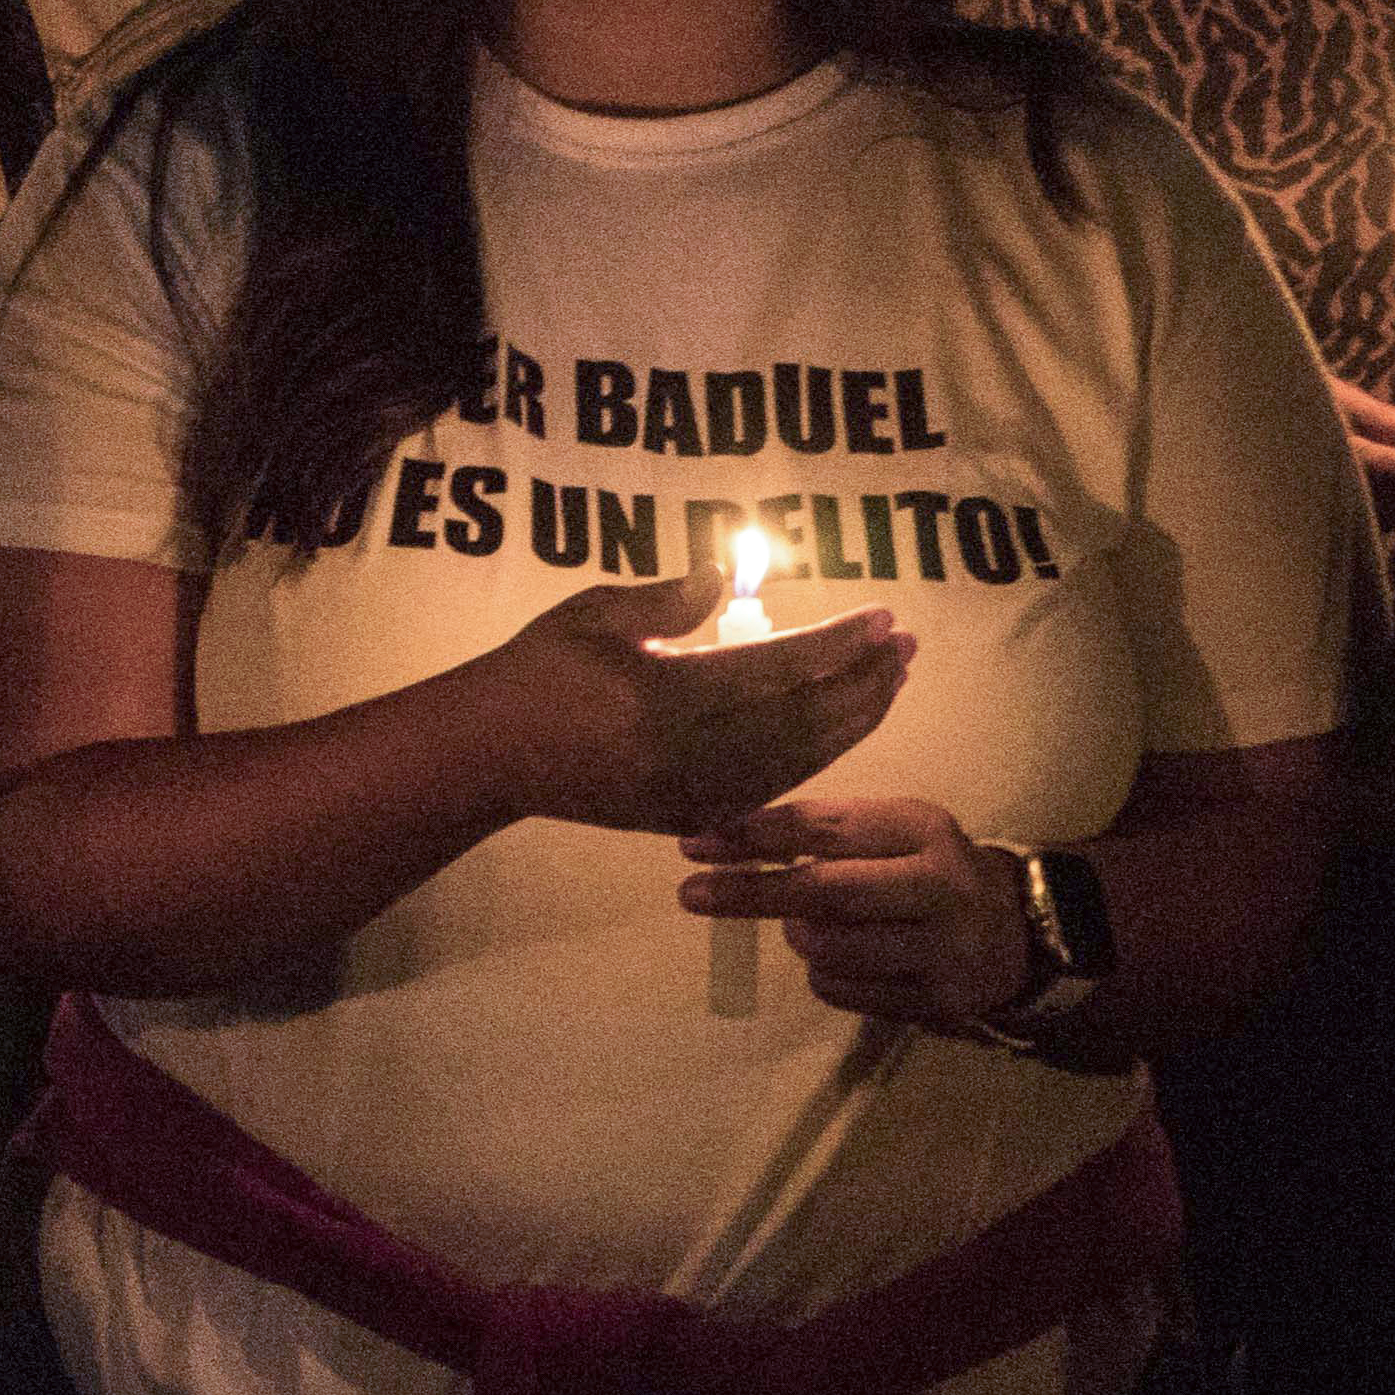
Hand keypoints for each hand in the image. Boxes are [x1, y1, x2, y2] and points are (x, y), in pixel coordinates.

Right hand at [459, 569, 911, 837]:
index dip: (838, 643)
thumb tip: (726, 579)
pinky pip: (771, 787)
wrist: (488, 755)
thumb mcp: (592, 613)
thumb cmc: (536, 670)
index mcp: (664, 696)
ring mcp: (691, 792)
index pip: (778, 668)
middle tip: (906, 649)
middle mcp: (689, 752)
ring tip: (889, 686)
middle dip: (864, 684)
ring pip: (798, 760)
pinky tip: (839, 730)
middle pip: (803, 719)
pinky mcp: (688, 815)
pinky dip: (815, 757)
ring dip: (852, 722)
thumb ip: (665, 599)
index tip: (884, 616)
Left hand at [677, 795, 1037, 1031]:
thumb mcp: (894, 832)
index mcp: (923, 830)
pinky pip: (842, 990)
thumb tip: (725, 840)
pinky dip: (822, 973)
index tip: (694, 843)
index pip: (823, 826)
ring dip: (797, 935)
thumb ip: (826, 832)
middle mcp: (939, 886)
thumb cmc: (929, 870)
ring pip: (827, 947)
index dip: (753, 834)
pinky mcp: (937, 1001)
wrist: (1021, 933)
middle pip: (823, 890)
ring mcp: (943, 949)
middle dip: (748, 892)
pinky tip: (846, 959)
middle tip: (691, 895)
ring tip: (809, 925)